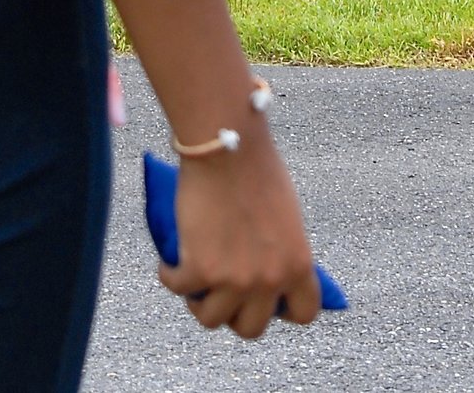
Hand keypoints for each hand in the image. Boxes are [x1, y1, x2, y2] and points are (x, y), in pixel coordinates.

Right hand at [162, 139, 320, 338]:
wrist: (228, 147)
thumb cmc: (258, 170)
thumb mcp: (287, 217)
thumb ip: (282, 251)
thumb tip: (269, 273)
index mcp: (299, 264)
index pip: (303, 313)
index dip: (282, 311)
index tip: (267, 300)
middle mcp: (269, 279)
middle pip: (251, 328)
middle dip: (235, 314)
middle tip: (223, 292)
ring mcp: (234, 279)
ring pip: (211, 319)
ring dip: (200, 302)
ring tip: (195, 282)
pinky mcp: (199, 269)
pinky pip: (179, 289)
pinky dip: (170, 277)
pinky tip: (170, 264)